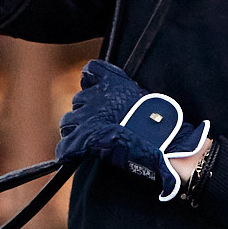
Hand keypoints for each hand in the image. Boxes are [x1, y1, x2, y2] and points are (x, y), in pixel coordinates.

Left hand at [55, 60, 210, 201]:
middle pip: (78, 101)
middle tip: (100, 126)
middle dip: (86, 113)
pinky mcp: (85, 140)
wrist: (161, 140)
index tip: (95, 90)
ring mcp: (88, 118)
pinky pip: (66, 147)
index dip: (91, 83)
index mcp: (112, 83)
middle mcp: (96, 97)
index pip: (91, 71)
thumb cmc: (160, 121)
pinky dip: (67, 153)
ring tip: (86, 142)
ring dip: (75, 131)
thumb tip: (133, 107)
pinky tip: (72, 157)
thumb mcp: (147, 97)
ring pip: (68, 122)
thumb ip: (133, 95)